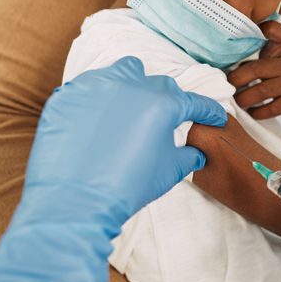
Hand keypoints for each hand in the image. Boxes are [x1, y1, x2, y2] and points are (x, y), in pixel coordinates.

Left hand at [0, 57, 226, 281]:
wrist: (72, 206)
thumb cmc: (125, 191)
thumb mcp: (165, 173)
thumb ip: (184, 154)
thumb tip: (193, 148)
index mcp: (159, 102)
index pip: (193, 98)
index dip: (208, 109)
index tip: (216, 116)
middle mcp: (127, 87)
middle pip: (153, 79)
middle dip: (164, 96)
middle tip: (167, 116)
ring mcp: (92, 91)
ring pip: (118, 75)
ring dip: (129, 90)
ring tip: (130, 113)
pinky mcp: (64, 102)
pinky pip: (87, 92)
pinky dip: (97, 103)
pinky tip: (99, 124)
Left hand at [229, 54, 280, 120]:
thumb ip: (262, 63)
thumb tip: (233, 68)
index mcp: (277, 59)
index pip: (252, 61)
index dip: (236, 71)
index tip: (224, 79)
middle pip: (254, 72)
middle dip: (236, 83)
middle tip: (227, 91)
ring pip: (261, 92)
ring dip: (245, 99)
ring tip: (238, 103)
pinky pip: (273, 108)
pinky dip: (259, 113)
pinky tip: (253, 113)